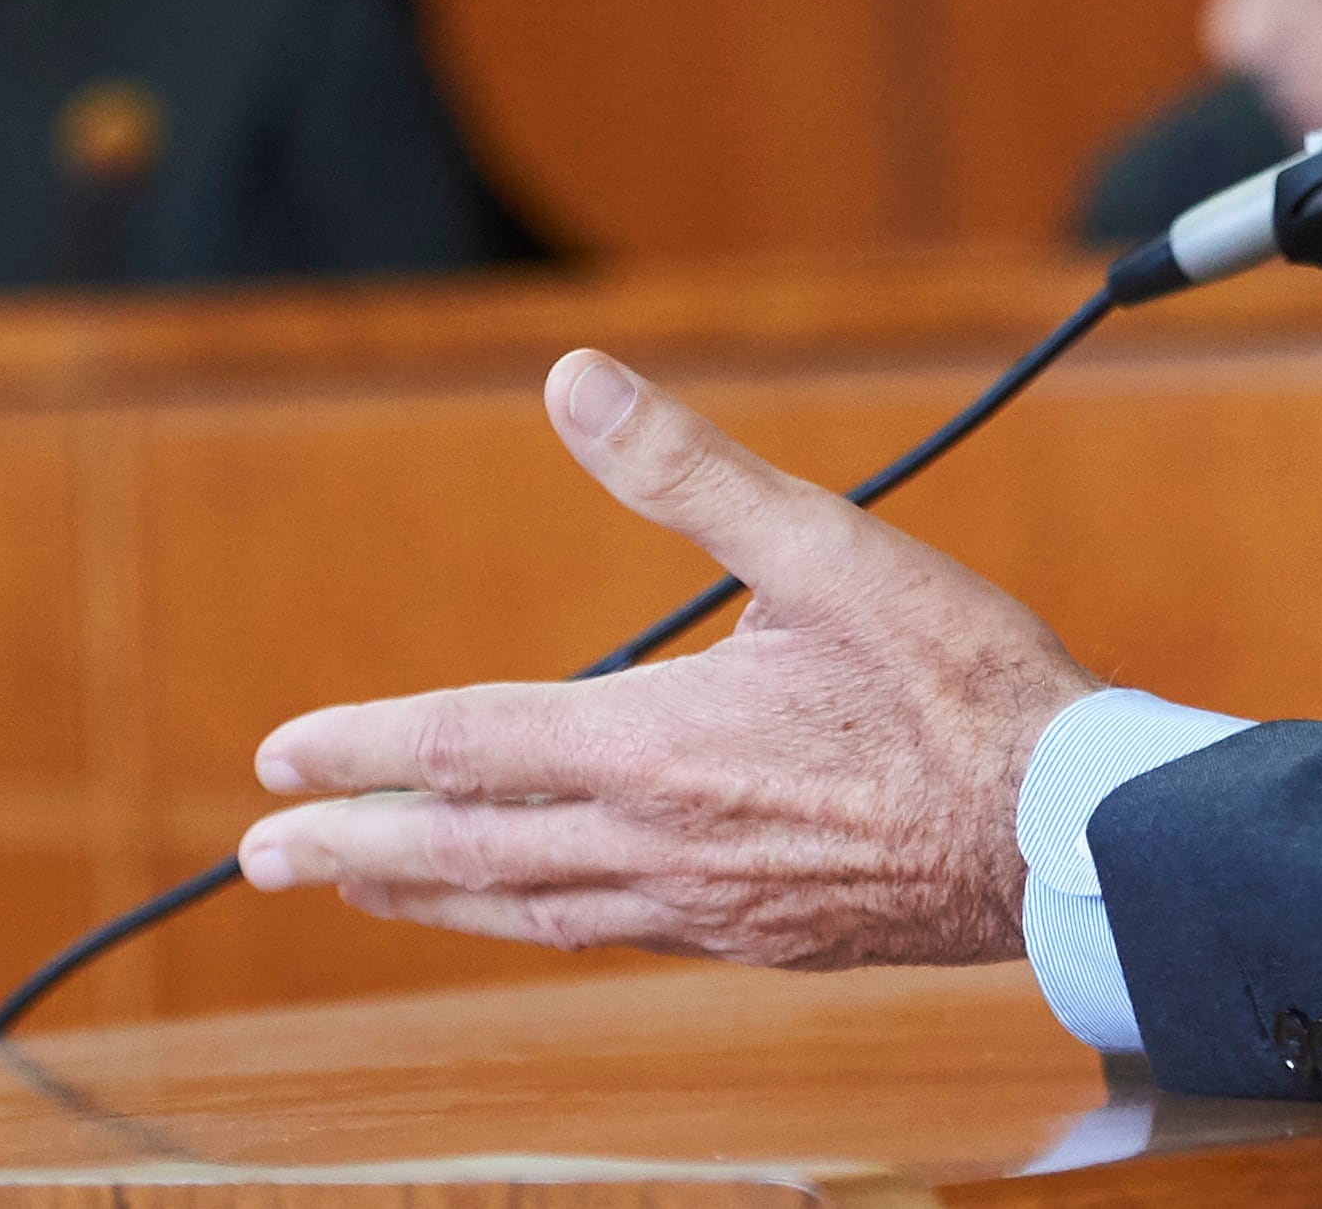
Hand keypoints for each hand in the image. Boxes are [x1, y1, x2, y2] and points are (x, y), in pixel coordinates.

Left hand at [239, 348, 1095, 967]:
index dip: (365, 749)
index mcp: (656, 747)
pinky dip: (532, 919)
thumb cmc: (962, 686)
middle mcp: (654, 844)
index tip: (278, 759)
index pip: (467, 747)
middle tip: (260, 857)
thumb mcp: (828, 548)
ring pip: (526, 909)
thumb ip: (687, 470)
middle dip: (355, 849)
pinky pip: (604, 934)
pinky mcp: (754, 941)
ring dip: (428, 897)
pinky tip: (531, 908)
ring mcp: (700, 908)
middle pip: (465, 852)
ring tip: (363, 889)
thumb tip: (574, 380)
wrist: (1061, 830)